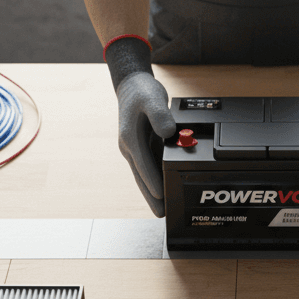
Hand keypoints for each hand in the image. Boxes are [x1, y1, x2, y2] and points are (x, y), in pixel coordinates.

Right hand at [116, 72, 176, 215]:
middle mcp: (130, 147)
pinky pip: (148, 167)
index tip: (160, 194)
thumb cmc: (141, 92)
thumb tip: (168, 132)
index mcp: (130, 138)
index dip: (152, 180)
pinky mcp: (141, 147)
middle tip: (160, 213)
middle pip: (141, 177)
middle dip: (151, 196)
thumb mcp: (152, 98)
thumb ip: (160, 115)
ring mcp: (135, 149)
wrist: (132, 85)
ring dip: (152, 192)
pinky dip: (155, 179)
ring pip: (144, 175)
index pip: (143, 164)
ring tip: (162, 208)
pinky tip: (164, 189)